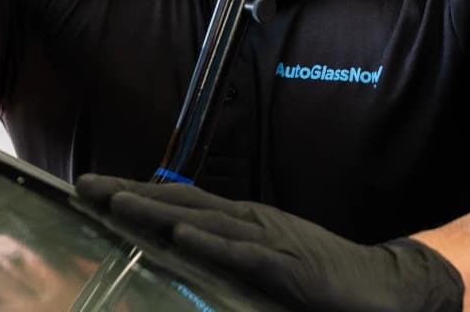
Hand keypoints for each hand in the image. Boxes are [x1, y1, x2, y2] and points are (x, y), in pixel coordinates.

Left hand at [76, 174, 463, 311]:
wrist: (385, 284)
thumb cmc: (321, 275)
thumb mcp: (264, 262)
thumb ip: (226, 257)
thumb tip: (179, 250)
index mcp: (240, 221)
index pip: (177, 201)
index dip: (133, 194)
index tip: (90, 189)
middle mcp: (249, 221)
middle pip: (179, 201)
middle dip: (129, 194)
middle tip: (83, 186)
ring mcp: (268, 240)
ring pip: (203, 220)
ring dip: (157, 211)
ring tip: (116, 204)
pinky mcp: (287, 267)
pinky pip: (243, 253)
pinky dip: (211, 242)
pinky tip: (182, 235)